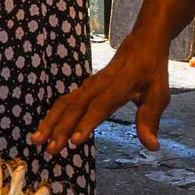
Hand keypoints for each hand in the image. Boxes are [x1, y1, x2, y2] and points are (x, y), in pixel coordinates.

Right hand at [33, 49, 169, 153]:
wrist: (141, 45)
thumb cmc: (150, 72)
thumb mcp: (158, 95)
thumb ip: (150, 120)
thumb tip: (152, 147)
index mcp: (119, 86)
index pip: (100, 106)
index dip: (87, 123)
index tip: (75, 141)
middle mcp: (99, 85)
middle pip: (76, 107)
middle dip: (61, 128)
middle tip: (50, 149)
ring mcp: (88, 85)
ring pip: (65, 103)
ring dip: (50, 122)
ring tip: (37, 140)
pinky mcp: (83, 88)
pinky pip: (64, 101)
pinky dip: (52, 115)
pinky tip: (43, 130)